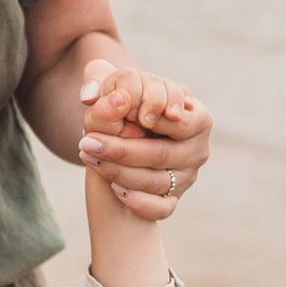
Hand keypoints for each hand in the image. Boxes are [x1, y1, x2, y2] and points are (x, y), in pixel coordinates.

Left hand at [78, 60, 209, 223]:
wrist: (123, 136)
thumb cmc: (122, 105)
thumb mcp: (113, 84)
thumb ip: (100, 78)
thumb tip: (95, 95)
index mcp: (197, 118)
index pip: (177, 119)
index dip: (150, 115)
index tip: (126, 113)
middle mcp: (197, 150)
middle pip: (161, 153)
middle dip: (122, 148)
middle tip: (88, 141)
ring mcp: (186, 178)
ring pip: (156, 182)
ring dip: (120, 172)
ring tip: (90, 158)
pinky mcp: (171, 200)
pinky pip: (159, 208)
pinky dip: (138, 202)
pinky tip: (114, 188)